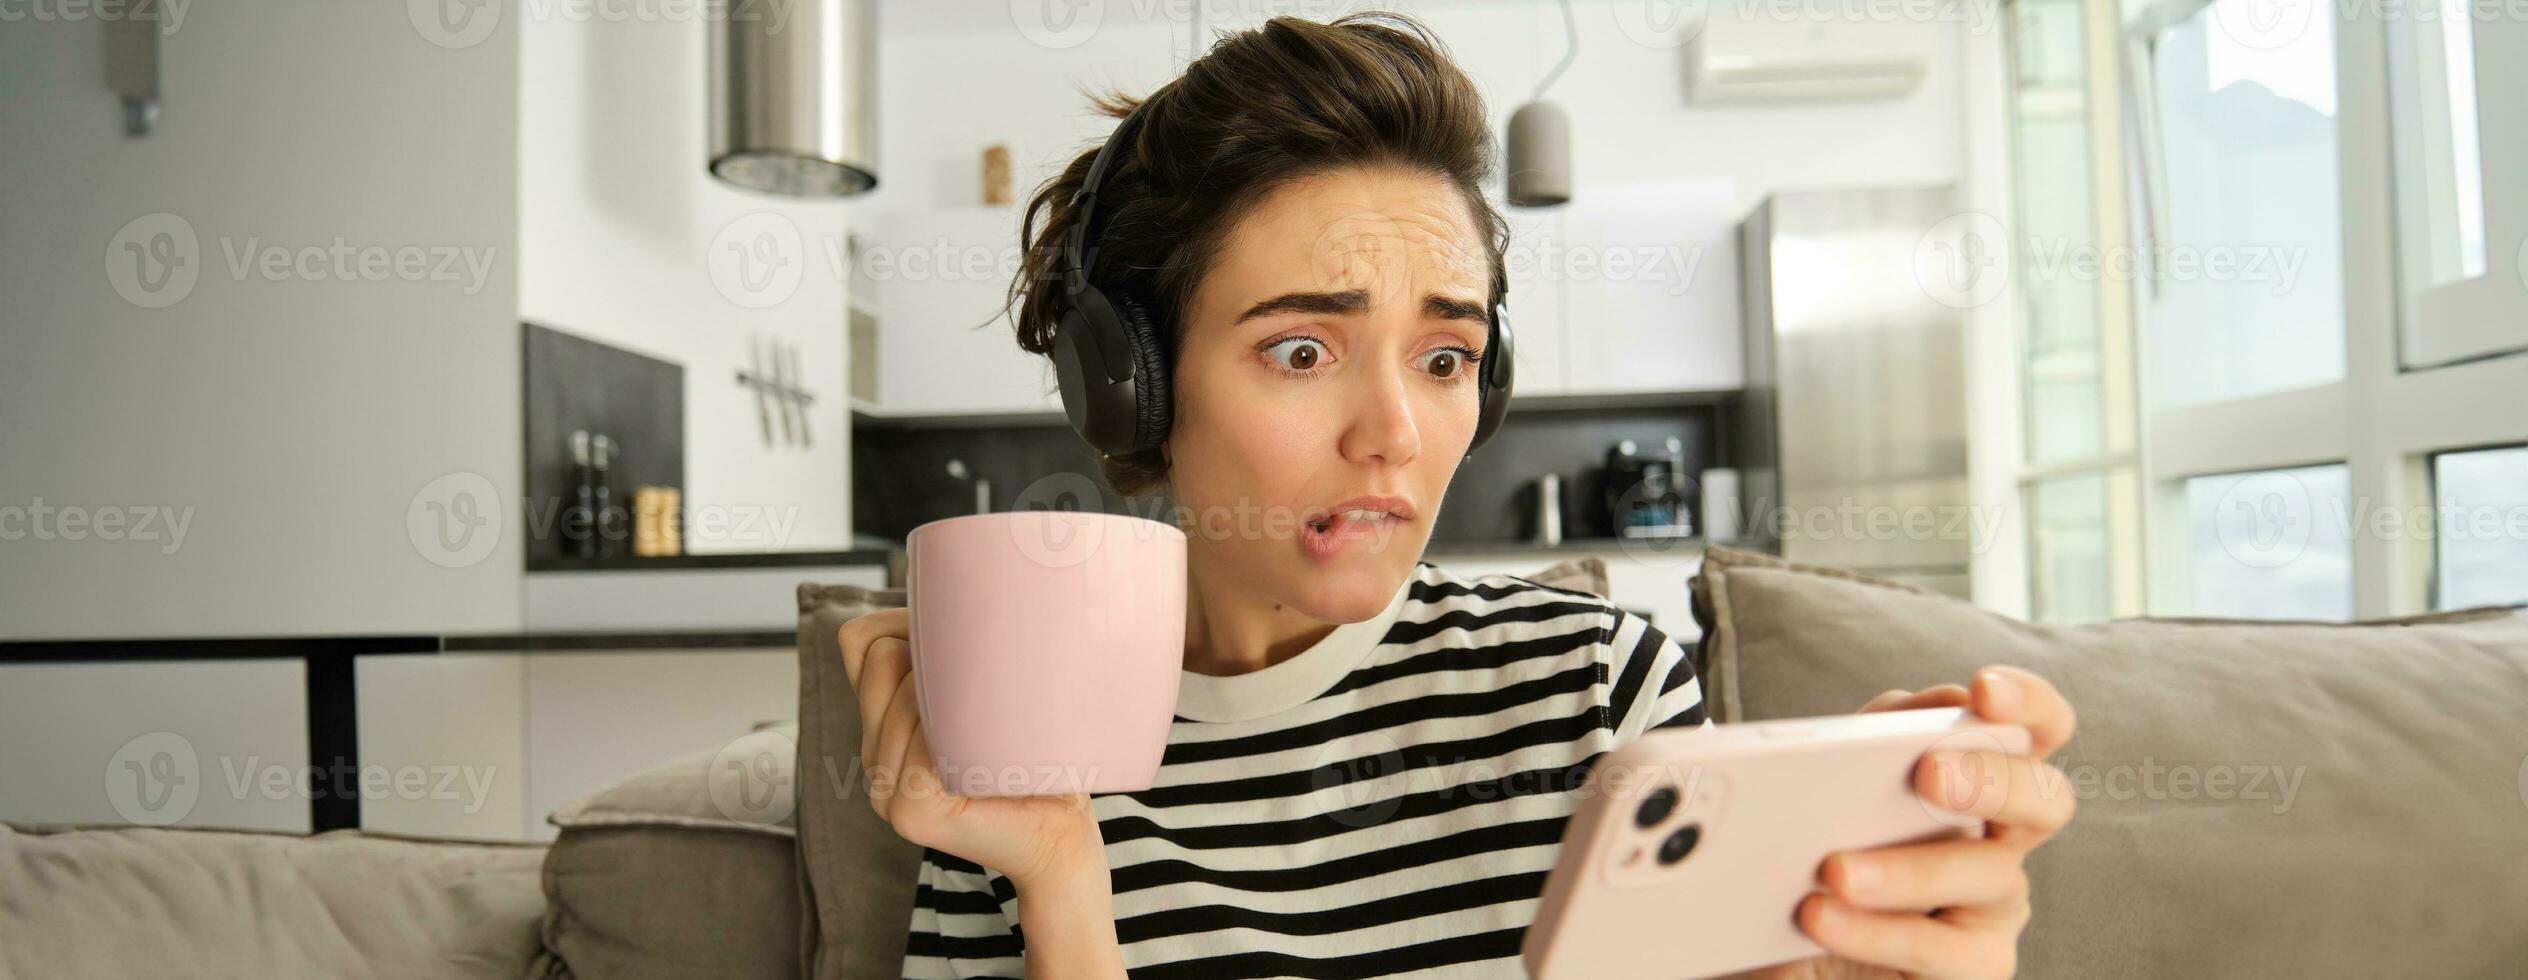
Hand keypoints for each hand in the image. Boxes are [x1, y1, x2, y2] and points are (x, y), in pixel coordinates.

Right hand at [837, 608, 1109, 889]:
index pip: (859, 640)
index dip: (909, 622)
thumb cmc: (1035, 752)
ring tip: (1000, 728)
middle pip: (879, 660)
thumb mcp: (983, 687)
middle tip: (998, 690)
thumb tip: (937, 584)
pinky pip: (922, 744)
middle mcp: (871, 758)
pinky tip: (992, 757)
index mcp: (879, 725)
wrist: (1066, 830)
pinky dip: (960, 737)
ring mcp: (883, 792)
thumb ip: (948, 650)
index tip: (968, 644)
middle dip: (938, 655)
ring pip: (901, 698)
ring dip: (957, 697)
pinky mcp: (911, 814)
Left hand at [1735, 666, 2076, 979]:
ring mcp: (1995, 906)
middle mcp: (2004, 838)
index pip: (2037, 728)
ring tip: (1833, 870)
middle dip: (1993, 779)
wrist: (1783, 939)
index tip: (1983, 690)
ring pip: (1989, 877)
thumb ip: (1865, 740)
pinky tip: (1818, 916)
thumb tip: (1897, 715)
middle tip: (1930, 773)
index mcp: (1980, 778)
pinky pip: (1940, 950)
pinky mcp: (1975, 966)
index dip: (2029, 703)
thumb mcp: (1830, 786)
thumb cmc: (1814, 853)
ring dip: (1909, 870)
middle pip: (2046, 800)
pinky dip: (1876, 931)